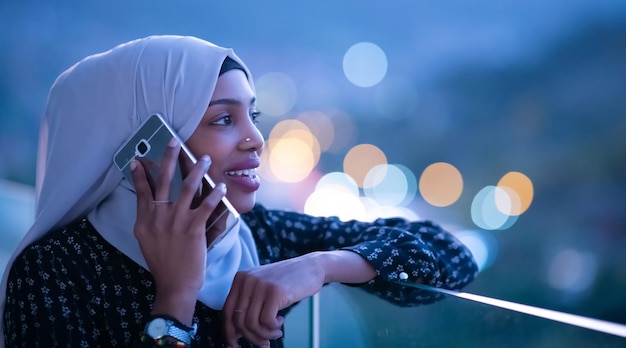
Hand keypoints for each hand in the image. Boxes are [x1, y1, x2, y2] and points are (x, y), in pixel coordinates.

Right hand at [131, 137, 226, 323]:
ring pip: (187, 188)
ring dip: (196, 169)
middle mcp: (158, 218)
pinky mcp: (193, 230)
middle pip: (162, 181)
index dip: (139, 173)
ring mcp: (175, 223)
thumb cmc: (162, 263)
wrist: (174, 285)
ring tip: (204, 158)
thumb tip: (149, 201)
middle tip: (174, 142)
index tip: (137, 158)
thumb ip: (148, 219)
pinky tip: (222, 186)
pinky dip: (215, 194)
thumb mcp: (146, 239)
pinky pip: (207, 206)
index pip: (141, 191)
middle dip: (168, 158)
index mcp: (144, 220)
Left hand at [222, 254, 326, 346]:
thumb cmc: (287, 281)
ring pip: (252, 324)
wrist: (311, 266)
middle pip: (239, 320)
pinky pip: (266, 321)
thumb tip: (235, 334)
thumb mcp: (261, 288)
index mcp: (240, 278)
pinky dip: (273, 328)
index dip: (229, 332)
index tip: (235, 345)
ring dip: (265, 335)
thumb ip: (248, 305)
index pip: (227, 311)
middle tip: (264, 342)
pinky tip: (281, 321)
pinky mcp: (275, 292)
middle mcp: (247, 280)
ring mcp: (261, 285)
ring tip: (276, 332)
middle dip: (251, 337)